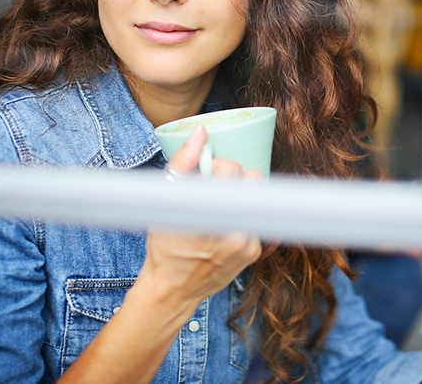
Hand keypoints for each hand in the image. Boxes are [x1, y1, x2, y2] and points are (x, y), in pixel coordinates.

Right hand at [138, 126, 262, 316]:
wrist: (173, 288)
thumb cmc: (164, 245)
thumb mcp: (165, 202)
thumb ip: (183, 163)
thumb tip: (201, 133)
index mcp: (210, 216)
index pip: (231, 170)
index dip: (217, 168)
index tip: (206, 176)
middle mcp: (235, 232)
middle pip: (254, 180)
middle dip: (234, 180)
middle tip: (213, 192)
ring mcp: (249, 244)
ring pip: (257, 197)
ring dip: (240, 196)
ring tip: (218, 209)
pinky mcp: (255, 252)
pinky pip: (257, 216)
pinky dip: (243, 214)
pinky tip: (225, 224)